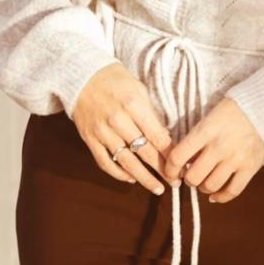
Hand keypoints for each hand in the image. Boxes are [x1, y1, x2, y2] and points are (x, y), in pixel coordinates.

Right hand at [71, 61, 175, 194]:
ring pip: (126, 162)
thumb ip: (151, 114)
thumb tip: (166, 138)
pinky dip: (119, 174)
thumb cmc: (115, 80)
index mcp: (133, 105)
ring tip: (157, 188)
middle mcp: (118, 121)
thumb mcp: (139, 89)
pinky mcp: (90, 139)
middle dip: (162, 170)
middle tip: (175, 182)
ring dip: (144, 178)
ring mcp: (102, 132)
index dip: (171, 154)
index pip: (157, 136)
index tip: (182, 164)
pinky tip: (131, 179)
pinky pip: (105, 163)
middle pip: (145, 152)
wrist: (81, 76)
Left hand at [163, 97, 263, 203]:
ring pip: (210, 186)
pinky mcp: (250, 168)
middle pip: (193, 177)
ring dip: (203, 187)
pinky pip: (232, 191)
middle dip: (188, 179)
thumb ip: (197, 136)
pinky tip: (215, 196)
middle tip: (191, 174)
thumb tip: (183, 159)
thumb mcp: (210, 115)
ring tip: (204, 181)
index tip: (171, 172)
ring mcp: (236, 159)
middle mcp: (219, 147)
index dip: (170, 169)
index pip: (178, 157)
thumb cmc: (235, 109)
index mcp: (206, 131)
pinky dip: (221, 197)